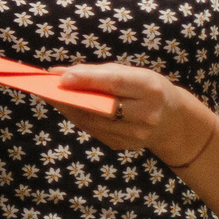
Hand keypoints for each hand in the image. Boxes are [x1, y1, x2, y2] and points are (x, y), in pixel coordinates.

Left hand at [52, 62, 216, 167]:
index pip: (115, 83)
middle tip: (46, 87)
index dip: (87, 80)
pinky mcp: (121, 146)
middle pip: (100, 107)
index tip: (61, 76)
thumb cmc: (146, 89)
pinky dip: (76, 117)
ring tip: (51, 95)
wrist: (171, 121)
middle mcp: (145, 115)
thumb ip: (96, 73)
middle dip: (70, 97)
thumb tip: (59, 73)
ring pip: (91, 121)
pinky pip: (92, 130)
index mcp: (149, 89)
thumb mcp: (131, 73)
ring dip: (68, 108)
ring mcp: (134, 135)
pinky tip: (66, 107)